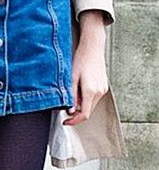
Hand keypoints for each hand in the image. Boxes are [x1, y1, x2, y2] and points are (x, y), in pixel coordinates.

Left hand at [63, 11, 108, 125]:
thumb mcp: (71, 78)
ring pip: (91, 105)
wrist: (93, 47)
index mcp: (90, 91)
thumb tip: (70, 111)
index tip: (66, 122)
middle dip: (76, 113)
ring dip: (81, 105)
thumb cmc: (81, 59)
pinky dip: (86, 99)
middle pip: (88, 111)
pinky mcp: (104, 87)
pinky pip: (94, 99)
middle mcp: (99, 92)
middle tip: (66, 108)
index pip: (84, 114)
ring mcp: (103, 90)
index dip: (74, 121)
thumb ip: (71, 96)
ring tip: (74, 93)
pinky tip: (80, 89)